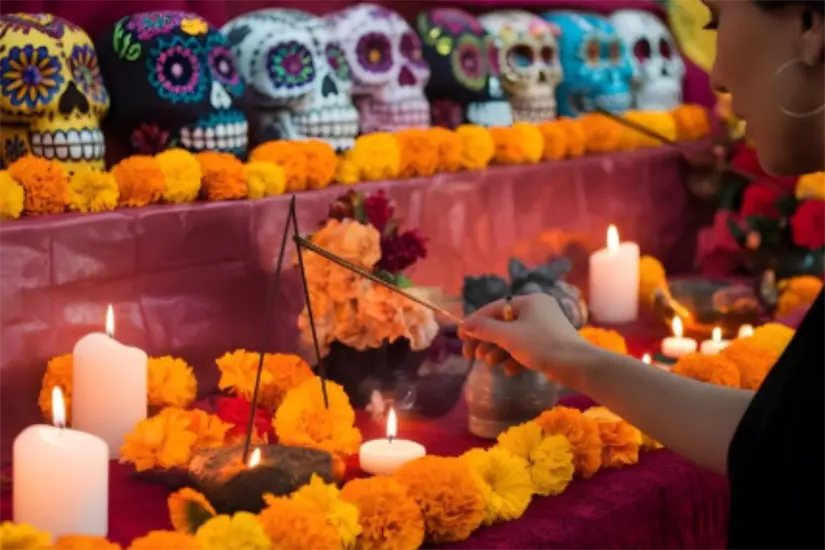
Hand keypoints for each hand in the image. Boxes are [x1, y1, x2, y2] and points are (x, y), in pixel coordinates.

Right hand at [458, 294, 590, 386]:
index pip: (495, 308)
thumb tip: (464, 325)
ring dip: (499, 351)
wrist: (578, 366)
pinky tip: (509, 370)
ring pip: (513, 337)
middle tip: (472, 355)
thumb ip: (484, 329)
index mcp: (529, 301)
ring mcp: (545, 327)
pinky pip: (526, 347)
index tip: (461, 336)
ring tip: (490, 363)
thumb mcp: (509, 337)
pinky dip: (515, 357)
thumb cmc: (542, 346)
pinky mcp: (550, 343)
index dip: (475, 322)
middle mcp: (537, 310)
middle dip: (487, 340)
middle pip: (503, 323)